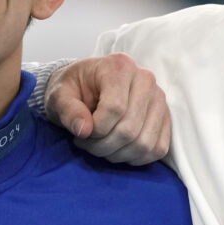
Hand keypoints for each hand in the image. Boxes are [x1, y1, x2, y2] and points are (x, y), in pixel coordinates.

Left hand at [45, 53, 170, 163]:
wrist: (85, 86)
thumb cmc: (72, 89)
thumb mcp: (59, 96)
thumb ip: (68, 110)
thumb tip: (84, 130)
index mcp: (120, 66)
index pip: (115, 108)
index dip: (96, 130)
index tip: (81, 133)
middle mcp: (145, 79)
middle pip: (130, 129)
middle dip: (103, 146)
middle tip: (87, 144)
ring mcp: (159, 99)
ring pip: (144, 143)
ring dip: (118, 155)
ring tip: (99, 147)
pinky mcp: (165, 118)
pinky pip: (158, 149)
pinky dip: (136, 158)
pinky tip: (117, 151)